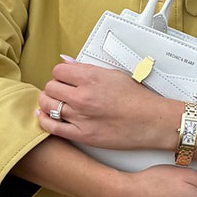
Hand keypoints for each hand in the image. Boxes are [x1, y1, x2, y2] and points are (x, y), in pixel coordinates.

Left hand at [37, 60, 177, 150]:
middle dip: (54, 87)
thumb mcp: (113, 74)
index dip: (61, 74)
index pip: (59, 70)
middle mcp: (83, 96)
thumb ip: (86, 68)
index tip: (65, 78)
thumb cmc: (137, 98)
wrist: (151, 121)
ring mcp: (80, 117)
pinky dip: (45, 120)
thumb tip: (68, 62)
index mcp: (91, 78)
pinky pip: (52, 127)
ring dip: (48, 102)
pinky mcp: (82, 135)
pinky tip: (47, 116)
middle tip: (61, 90)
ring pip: (48, 105)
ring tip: (54, 102)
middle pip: (50, 87)